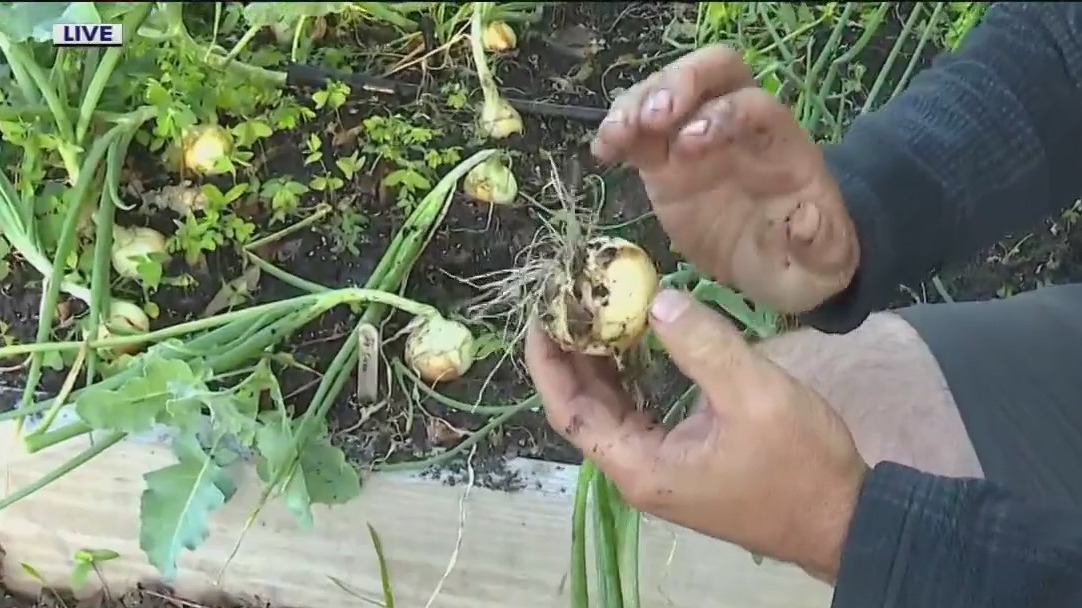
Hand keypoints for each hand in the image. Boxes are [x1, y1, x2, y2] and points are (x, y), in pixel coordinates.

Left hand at [526, 289, 868, 579]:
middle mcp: (638, 470)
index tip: (542, 315)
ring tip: (597, 311)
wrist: (842, 518)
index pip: (571, 411)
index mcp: (640, 465)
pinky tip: (637, 342)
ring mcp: (660, 468)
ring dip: (601, 363)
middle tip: (570, 301)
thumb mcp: (755, 395)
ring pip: (612, 410)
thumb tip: (656, 301)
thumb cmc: (799, 463)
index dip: (549, 364)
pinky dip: (632, 377)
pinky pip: (639, 413)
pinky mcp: (682, 461)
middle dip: (572, 354)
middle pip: (585, 408)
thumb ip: (704, 346)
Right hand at [592, 45, 858, 312]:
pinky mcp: (664, 164)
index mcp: (779, 146)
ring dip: (636, 104)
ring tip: (615, 135)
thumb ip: (819, 244)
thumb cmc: (805, 259)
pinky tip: (602, 152)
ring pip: (667, 92)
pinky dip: (616, 133)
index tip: (690, 144)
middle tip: (651, 118)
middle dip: (679, 83)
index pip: (753, 104)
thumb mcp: (823, 263)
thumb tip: (805, 221)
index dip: (722, 114)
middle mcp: (737, 127)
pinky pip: (637, 133)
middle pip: (713, 72)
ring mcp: (695, 140)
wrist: (781, 266)